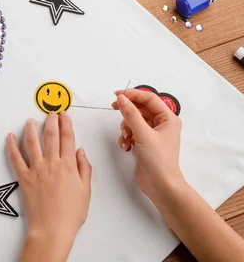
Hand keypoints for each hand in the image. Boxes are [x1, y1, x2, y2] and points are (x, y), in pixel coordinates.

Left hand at [6, 113, 91, 251]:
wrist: (52, 229)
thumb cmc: (71, 213)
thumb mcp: (86, 190)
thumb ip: (84, 168)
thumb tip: (80, 151)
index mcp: (68, 166)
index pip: (68, 138)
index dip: (66, 124)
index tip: (64, 115)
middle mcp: (52, 163)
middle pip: (51, 135)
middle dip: (51, 120)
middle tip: (51, 112)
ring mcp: (36, 169)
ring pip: (32, 142)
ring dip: (31, 128)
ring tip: (30, 120)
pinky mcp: (23, 177)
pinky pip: (15, 158)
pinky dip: (11, 145)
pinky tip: (10, 136)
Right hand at [112, 89, 184, 203]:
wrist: (161, 186)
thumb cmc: (158, 159)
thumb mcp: (143, 134)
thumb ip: (131, 114)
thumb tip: (121, 98)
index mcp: (168, 118)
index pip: (149, 99)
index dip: (132, 94)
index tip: (116, 95)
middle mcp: (162, 124)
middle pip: (141, 109)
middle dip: (127, 112)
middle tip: (112, 107)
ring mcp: (153, 134)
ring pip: (134, 121)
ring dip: (126, 127)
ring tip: (126, 138)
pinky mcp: (145, 143)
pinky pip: (132, 132)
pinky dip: (127, 137)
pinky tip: (126, 146)